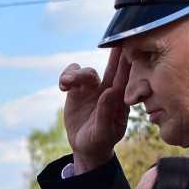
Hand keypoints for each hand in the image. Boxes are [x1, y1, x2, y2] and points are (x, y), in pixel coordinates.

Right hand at [59, 47, 131, 173]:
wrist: (85, 146)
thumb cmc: (100, 141)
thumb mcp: (104, 132)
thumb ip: (106, 112)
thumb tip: (109, 91)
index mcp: (120, 99)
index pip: (125, 78)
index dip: (126, 63)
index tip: (126, 49)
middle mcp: (108, 89)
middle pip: (112, 67)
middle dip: (112, 54)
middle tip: (112, 42)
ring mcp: (92, 88)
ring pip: (86, 72)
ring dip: (76, 74)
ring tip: (65, 83)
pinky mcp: (76, 90)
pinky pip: (71, 75)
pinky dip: (66, 76)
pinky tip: (62, 86)